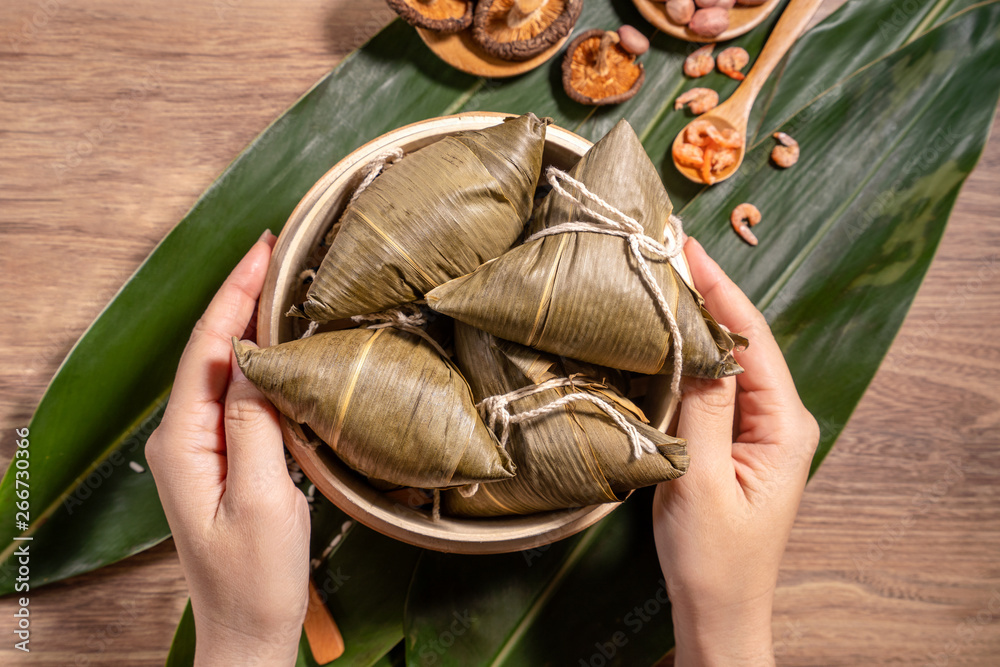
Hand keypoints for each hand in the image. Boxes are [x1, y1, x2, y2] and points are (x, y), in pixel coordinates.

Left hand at [147, 231, 309, 665]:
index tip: (263, 251)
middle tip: (279, 253)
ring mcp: (199, 448)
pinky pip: (238, 396)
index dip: (233, 295)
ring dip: (251, 324)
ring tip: (283, 284)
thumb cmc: (257, 576)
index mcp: (184, 442)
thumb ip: (255, 425)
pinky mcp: (220, 459)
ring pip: (225, 370)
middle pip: (212, 351)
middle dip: (241, 297)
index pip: (207, 349)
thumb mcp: (263, 499)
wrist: (247, 628)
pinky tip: (283, 345)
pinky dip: (260, 361)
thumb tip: (260, 360)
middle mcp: (182, 437)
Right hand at [653, 238, 819, 666]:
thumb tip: (696, 338)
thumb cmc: (713, 558)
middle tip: (663, 249)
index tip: (684, 246)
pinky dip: (685, 354)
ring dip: (693, 320)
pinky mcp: (732, 440)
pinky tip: (661, 334)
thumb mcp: (700, 481)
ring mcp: (755, 429)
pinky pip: (711, 385)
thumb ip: (702, 408)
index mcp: (784, 424)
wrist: (717, 610)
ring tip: (659, 277)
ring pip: (723, 360)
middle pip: (740, 340)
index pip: (750, 338)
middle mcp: (777, 418)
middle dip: (706, 294)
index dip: (718, 289)